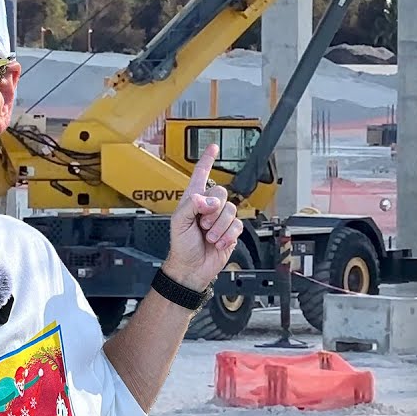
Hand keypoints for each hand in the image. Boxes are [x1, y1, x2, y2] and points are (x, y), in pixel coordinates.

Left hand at [161, 143, 243, 290]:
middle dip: (213, 211)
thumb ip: (191, 206)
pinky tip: (218, 242)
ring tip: (209, 237)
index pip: (201, 174)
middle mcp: (208, 207)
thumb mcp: (178, 223)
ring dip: (219, 227)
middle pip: (222, 193)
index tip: (213, 147)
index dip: (207, 160)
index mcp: (193, 200)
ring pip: (231, 211)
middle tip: (203, 223)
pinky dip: (227, 236)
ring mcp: (220, 219)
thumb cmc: (181, 246)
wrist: (192, 269)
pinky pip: (237, 226)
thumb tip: (206, 199)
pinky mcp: (231, 231)